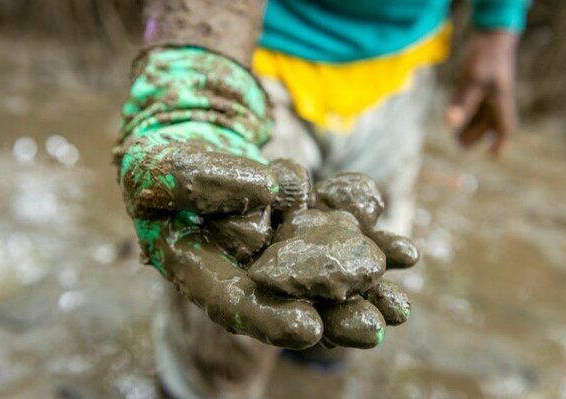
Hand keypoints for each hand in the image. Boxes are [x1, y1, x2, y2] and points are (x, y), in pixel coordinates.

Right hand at [115, 46, 419, 349]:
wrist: (185, 142)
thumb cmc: (159, 163)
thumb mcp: (162, 169)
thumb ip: (204, 181)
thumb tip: (269, 192)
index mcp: (203, 270)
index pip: (234, 301)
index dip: (269, 317)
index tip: (309, 328)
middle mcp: (244, 265)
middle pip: (290, 296)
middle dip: (332, 314)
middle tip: (373, 330)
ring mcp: (277, 242)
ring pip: (322, 268)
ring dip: (363, 286)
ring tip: (400, 307)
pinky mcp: (301, 216)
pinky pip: (336, 227)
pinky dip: (368, 235)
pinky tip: (406, 253)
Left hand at [445, 31, 518, 154]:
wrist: (490, 34)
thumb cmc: (485, 57)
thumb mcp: (472, 81)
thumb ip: (462, 103)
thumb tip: (450, 123)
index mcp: (500, 101)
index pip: (505, 127)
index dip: (501, 142)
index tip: (492, 155)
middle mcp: (496, 99)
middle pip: (488, 124)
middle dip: (476, 136)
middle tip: (460, 145)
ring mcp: (487, 91)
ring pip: (479, 115)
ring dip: (469, 126)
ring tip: (456, 137)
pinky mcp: (477, 84)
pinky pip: (472, 103)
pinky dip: (465, 112)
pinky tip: (454, 116)